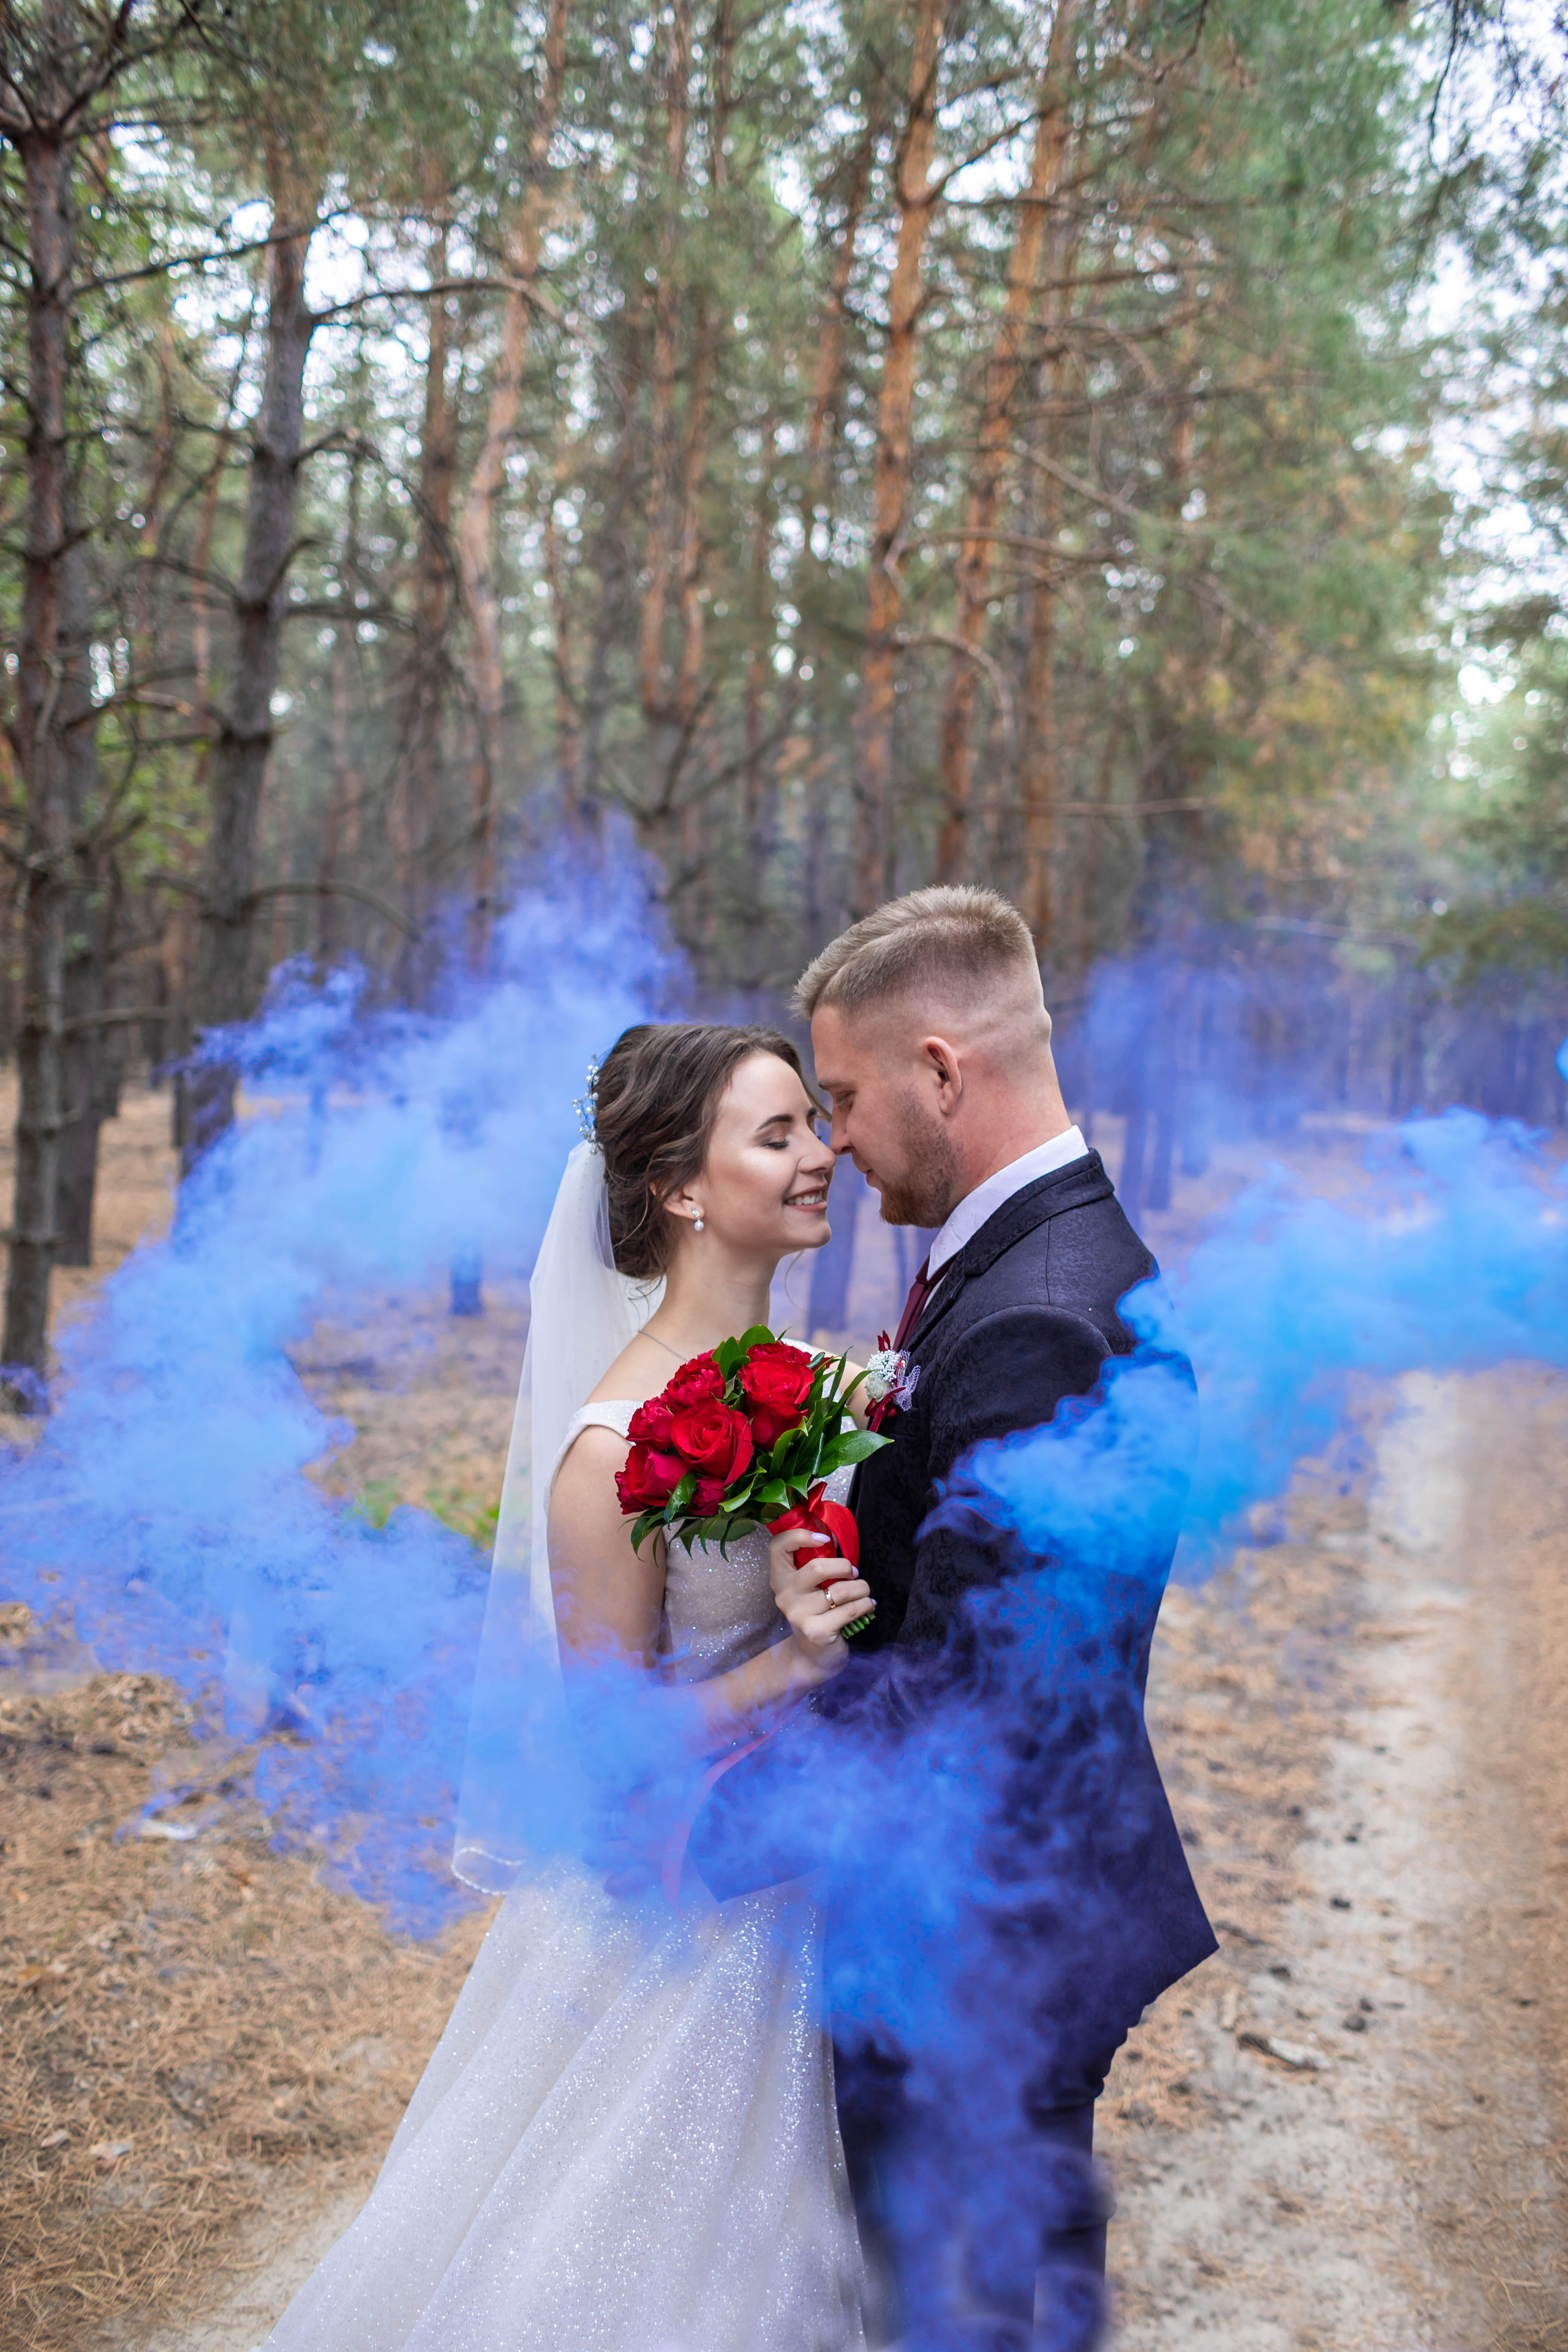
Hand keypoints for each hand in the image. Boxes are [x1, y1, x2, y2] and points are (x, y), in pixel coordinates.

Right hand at [769, 1524, 874, 1683]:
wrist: (812, 1656)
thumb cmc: (816, 1612)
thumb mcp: (808, 1588)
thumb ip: (814, 1565)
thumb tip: (837, 1542)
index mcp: (780, 1578)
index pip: (778, 1546)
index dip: (801, 1536)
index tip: (825, 1540)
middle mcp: (784, 1595)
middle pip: (817, 1568)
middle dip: (845, 1567)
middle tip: (853, 1573)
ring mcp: (799, 1615)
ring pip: (840, 1590)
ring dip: (861, 1588)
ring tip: (864, 1591)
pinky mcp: (816, 1631)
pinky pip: (850, 1610)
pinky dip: (865, 1604)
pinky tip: (867, 1605)